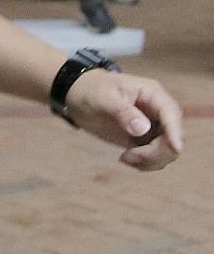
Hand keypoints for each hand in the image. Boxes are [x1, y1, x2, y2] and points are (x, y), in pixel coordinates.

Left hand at [65, 69, 183, 168]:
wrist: (77, 95)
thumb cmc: (91, 89)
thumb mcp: (103, 97)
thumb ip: (123, 112)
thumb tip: (144, 129)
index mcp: (152, 95)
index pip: (171, 114)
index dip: (176, 132)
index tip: (175, 148)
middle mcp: (157, 111)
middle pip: (173, 136)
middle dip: (156, 152)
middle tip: (128, 156)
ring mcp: (152, 127)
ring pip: (166, 150)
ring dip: (150, 160)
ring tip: (124, 158)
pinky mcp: (143, 139)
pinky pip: (153, 156)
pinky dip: (144, 163)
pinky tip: (124, 159)